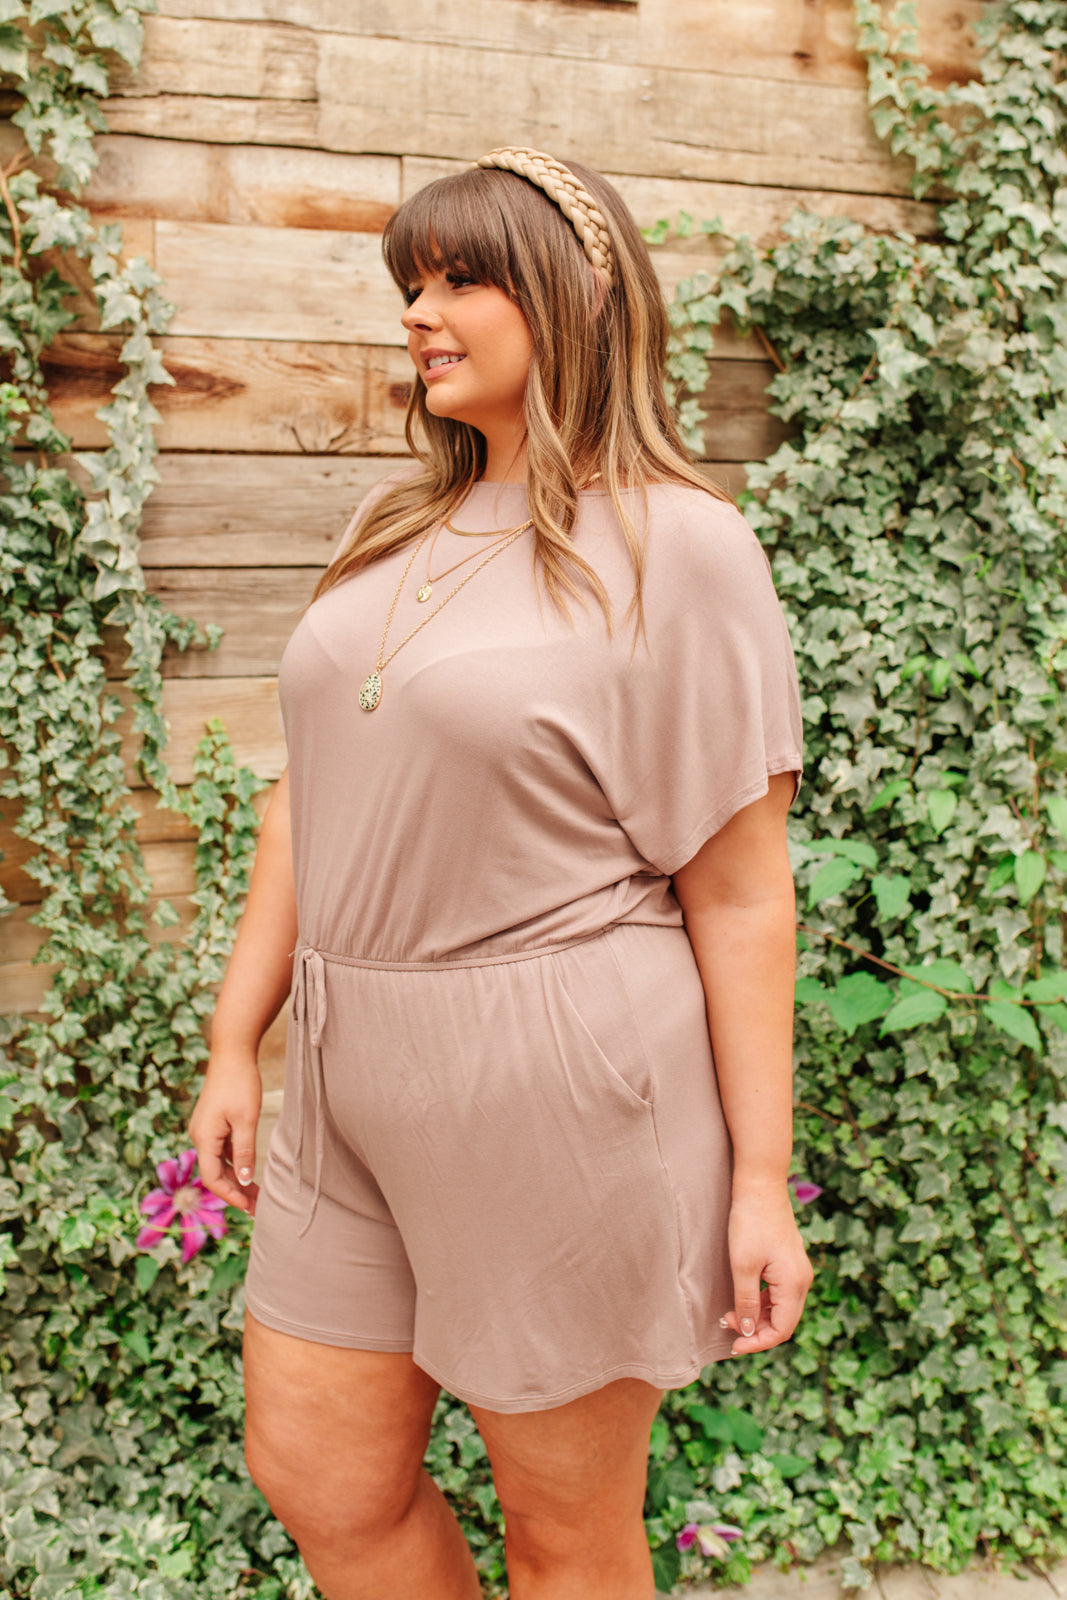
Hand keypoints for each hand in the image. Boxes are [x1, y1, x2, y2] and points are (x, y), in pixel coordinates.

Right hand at [189, 1050, 262, 1216]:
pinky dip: (235, 1163)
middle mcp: (199, 1136)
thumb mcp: (246, 1120)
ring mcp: (205, 1129)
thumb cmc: (240, 1083)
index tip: (249, 1208)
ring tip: (257, 1193)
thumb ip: (244, 1152)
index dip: (230, 1196)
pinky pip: (221, 1150)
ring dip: (236, 1178)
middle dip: (236, 1191)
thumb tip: (244, 1180)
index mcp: (204, 1138)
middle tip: (258, 1207)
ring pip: (219, 1163)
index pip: (212, 1178)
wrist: (232, 1052)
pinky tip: (250, 1170)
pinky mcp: (213, 1123)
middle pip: (215, 1173)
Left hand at [721, 1180, 812, 1355]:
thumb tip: (748, 1331)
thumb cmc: (750, 1222)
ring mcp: (797, 1270)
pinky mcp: (788, 1261)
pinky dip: (761, 1301)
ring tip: (730, 1314)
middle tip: (728, 1327)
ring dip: (758, 1316)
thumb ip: (746, 1301)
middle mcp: (802, 1280)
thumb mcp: (743, 1265)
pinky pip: (779, 1292)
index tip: (734, 1345)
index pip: (782, 1330)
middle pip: (784, 1321)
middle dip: (757, 1331)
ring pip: (781, 1307)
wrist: (760, 1184)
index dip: (758, 1343)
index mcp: (795, 1283)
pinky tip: (742, 1298)